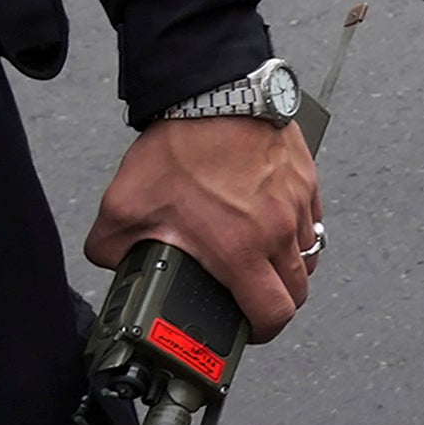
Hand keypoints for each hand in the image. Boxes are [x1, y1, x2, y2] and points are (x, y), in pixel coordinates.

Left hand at [88, 115, 318, 339]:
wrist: (214, 92)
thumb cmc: (180, 146)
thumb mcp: (124, 206)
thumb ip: (113, 248)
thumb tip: (111, 263)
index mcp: (239, 249)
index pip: (273, 312)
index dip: (265, 332)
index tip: (252, 331)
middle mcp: (277, 232)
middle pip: (298, 291)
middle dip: (278, 303)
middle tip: (254, 300)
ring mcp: (297, 205)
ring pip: (308, 255)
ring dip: (288, 267)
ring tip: (261, 260)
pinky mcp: (307, 180)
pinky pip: (312, 220)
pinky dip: (296, 231)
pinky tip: (270, 221)